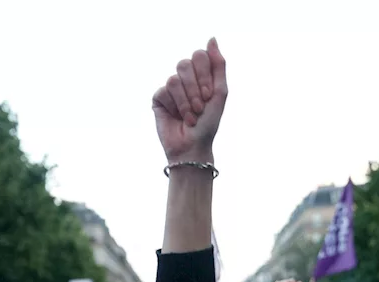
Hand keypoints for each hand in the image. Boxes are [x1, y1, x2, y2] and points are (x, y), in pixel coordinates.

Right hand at [152, 38, 226, 163]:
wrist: (193, 146)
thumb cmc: (208, 122)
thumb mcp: (220, 92)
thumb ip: (218, 64)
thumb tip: (212, 38)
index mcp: (200, 74)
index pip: (199, 55)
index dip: (204, 75)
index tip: (208, 95)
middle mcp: (185, 78)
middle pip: (184, 64)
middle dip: (194, 88)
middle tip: (199, 107)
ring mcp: (170, 88)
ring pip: (174, 79)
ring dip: (185, 101)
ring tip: (190, 117)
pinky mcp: (158, 98)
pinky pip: (163, 91)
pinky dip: (174, 106)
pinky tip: (177, 117)